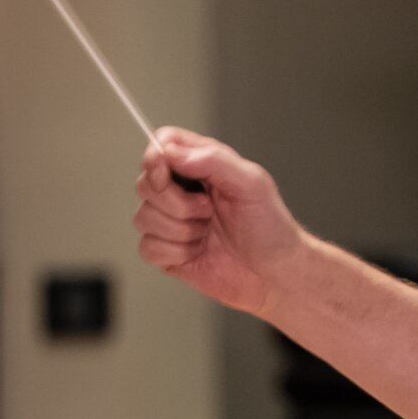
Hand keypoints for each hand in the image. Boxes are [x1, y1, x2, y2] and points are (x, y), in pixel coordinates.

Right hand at [133, 127, 306, 318]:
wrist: (274, 275)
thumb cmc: (270, 227)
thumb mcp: (252, 183)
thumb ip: (214, 160)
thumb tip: (171, 152)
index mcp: (203, 164)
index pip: (162, 143)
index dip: (154, 157)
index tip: (164, 176)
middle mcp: (183, 189)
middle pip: (145, 183)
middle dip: (177, 203)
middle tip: (209, 210)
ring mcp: (172, 221)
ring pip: (142, 217)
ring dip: (181, 230)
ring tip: (208, 233)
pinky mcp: (167, 251)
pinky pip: (147, 247)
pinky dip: (174, 252)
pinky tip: (197, 252)